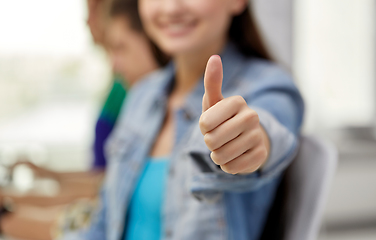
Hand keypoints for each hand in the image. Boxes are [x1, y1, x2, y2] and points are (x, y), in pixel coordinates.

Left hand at [199, 55, 269, 174]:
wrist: (248, 140)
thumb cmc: (224, 119)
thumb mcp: (215, 103)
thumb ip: (212, 82)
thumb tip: (214, 57)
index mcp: (238, 101)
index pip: (205, 123)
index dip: (204, 128)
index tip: (212, 124)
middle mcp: (252, 116)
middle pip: (211, 141)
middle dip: (210, 143)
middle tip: (219, 137)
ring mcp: (258, 136)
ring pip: (221, 156)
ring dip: (218, 156)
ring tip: (226, 147)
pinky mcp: (261, 155)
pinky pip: (232, 168)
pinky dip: (228, 166)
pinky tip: (235, 157)